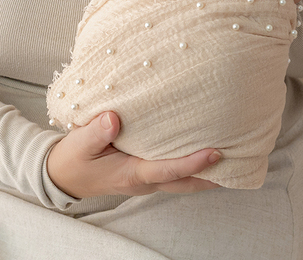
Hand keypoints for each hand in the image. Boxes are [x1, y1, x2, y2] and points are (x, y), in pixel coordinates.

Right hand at [46, 112, 221, 198]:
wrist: (63, 175)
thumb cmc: (73, 158)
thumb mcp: (79, 144)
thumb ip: (96, 132)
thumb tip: (114, 118)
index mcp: (131, 173)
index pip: (167, 170)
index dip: (192, 163)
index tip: (215, 152)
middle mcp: (143, 180)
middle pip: (185, 183)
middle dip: (211, 176)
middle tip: (240, 163)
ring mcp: (145, 179)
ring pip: (182, 181)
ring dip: (205, 174)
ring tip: (231, 159)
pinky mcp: (144, 172)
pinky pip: (173, 173)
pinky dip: (191, 167)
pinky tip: (203, 154)